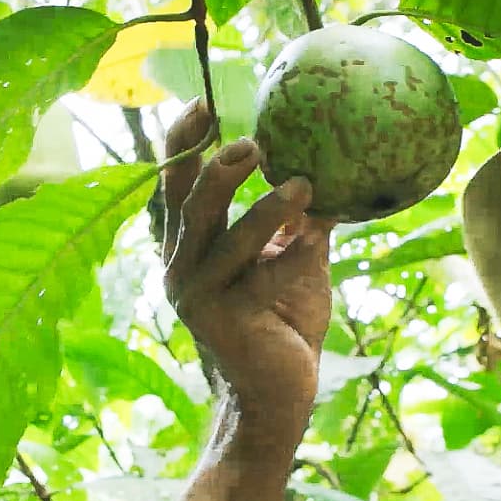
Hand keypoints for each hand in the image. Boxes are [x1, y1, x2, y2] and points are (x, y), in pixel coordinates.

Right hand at [160, 100, 335, 432]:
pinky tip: (319, 238)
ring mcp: (199, 297)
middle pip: (189, 205)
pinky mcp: (225, 322)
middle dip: (219, 168)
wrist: (277, 396)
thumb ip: (296, 224)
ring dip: (265, 208)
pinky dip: (292, 257)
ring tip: (304, 185)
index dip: (180, 144)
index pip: (173, 186)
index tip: (201, 104)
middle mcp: (182, 269)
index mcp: (188, 248)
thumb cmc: (284, 325)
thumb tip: (326, 173)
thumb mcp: (292, 263)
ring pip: (225, 239)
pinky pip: (262, 279)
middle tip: (256, 144)